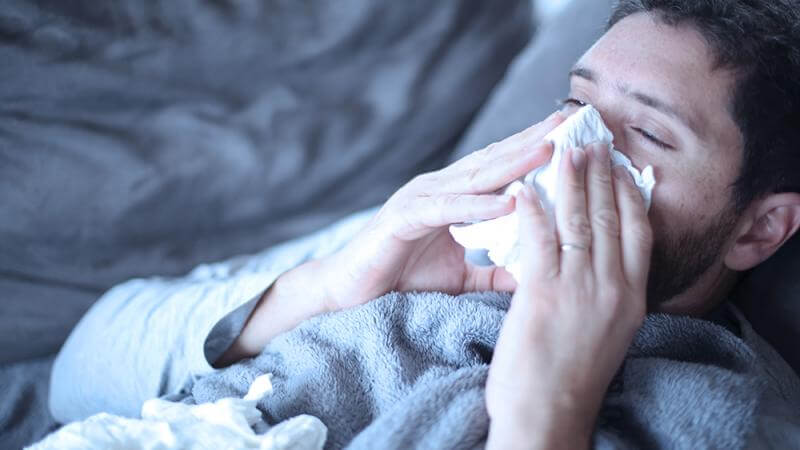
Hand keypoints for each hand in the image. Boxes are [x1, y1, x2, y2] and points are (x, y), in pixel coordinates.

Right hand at [218, 112, 563, 364]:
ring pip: (474, 178)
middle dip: (532, 141)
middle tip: (571, 122)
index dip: (535, 153)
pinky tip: (508, 201)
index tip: (575, 140)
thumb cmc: (401, 278)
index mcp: (454, 197)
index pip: (501, 170)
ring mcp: (420, 200)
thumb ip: (493, 274)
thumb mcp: (460, 278)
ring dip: (512, 162)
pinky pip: (446, 210)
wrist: (349, 292)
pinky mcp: (403, 219)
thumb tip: (531, 278)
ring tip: (549, 149)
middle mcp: (439, 189)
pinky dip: (478, 205)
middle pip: (493, 162)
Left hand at [485, 143, 652, 448]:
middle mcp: (613, 287)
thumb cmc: (571, 378)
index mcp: (632, 297)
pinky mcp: (543, 293)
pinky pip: (540, 238)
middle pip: (610, 216)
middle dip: (601, 174)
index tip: (620, 164)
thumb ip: (606, 294)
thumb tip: (600, 264)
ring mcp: (580, 288)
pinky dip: (533, 208)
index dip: (628, 193)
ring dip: (570, 179)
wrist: (550, 416)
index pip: (637, 231)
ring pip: (578, 219)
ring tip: (565, 148)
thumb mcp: (605, 331)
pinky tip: (525, 187)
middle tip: (592, 140)